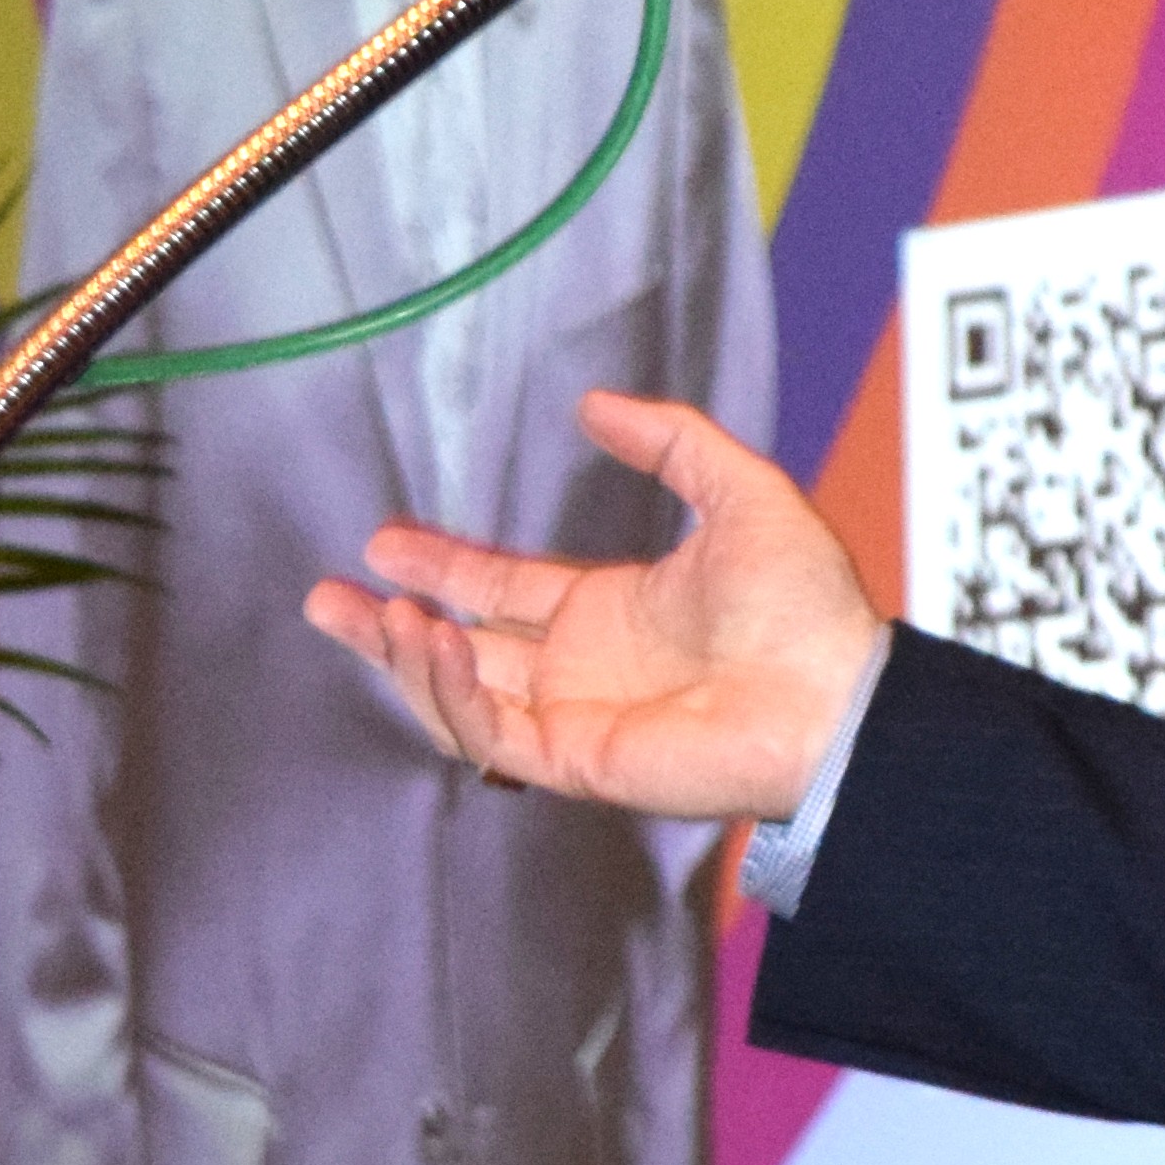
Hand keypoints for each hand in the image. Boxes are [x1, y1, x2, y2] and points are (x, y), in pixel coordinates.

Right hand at [300, 389, 882, 823]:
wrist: (837, 690)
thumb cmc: (809, 604)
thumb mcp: (738, 490)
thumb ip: (668, 440)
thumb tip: (596, 405)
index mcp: (612, 611)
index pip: (503, 588)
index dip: (442, 566)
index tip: (383, 543)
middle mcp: (584, 667)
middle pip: (463, 648)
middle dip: (390, 626)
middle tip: (327, 596)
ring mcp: (576, 716)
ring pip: (463, 694)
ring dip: (411, 657)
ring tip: (376, 613)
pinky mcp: (578, 759)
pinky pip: (492, 733)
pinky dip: (454, 691)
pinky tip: (436, 642)